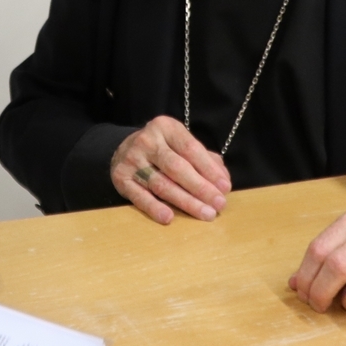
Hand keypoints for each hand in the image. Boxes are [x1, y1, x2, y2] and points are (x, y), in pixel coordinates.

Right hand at [110, 116, 230, 223]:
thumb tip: (223, 181)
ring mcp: (132, 159)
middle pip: (177, 168)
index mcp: (166, 127)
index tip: (225, 188)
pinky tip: (168, 218)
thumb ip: (205, 159)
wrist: (123, 149)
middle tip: (218, 204)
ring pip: (161, 184)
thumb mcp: (181, 145)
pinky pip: (139, 196)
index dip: (209, 170)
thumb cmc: (162, 150)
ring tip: (205, 214)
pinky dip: (154, 207)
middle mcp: (147, 141)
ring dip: (186, 201)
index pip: (191, 149)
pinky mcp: (120, 178)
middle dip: (200, 188)